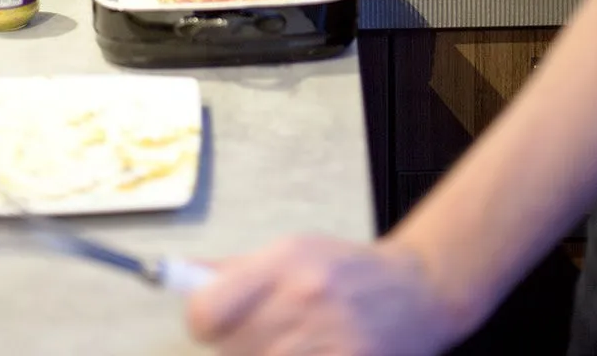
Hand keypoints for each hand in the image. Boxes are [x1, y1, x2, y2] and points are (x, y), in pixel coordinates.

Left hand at [186, 234, 462, 354]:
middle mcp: (306, 297)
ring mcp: (331, 338)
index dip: (203, 321)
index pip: (207, 310)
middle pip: (231, 348)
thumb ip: (236, 271)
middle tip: (266, 335)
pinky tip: (311, 352)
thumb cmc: (349, 271)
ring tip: (291, 344)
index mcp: (286, 260)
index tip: (213, 323)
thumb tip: (176, 276)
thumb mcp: (294, 250)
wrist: (420, 291)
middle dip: (240, 346)